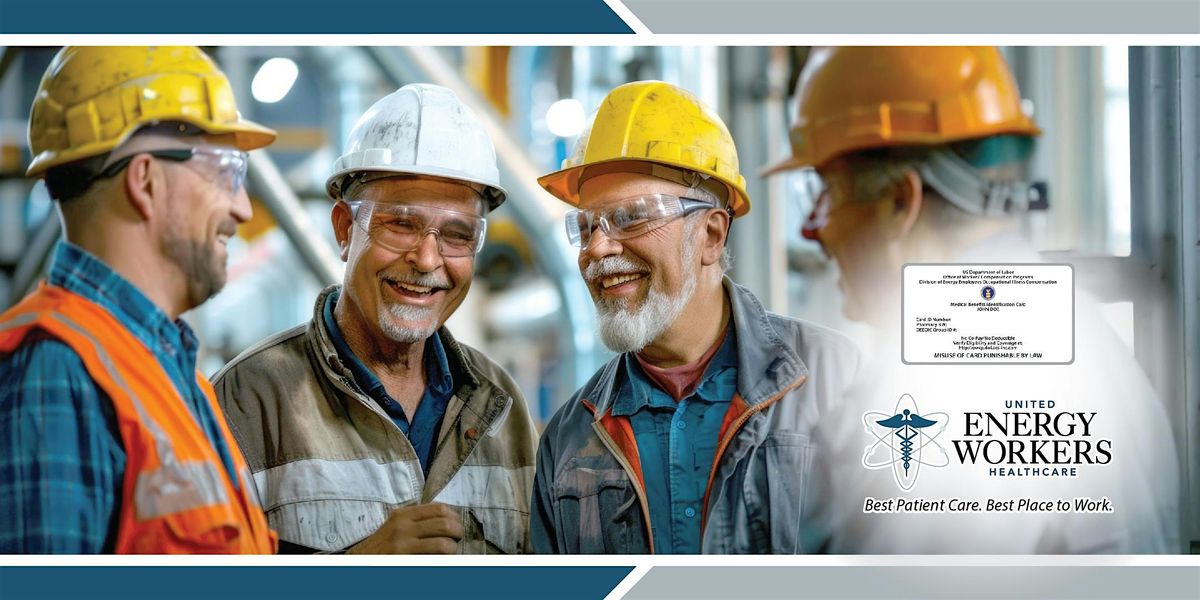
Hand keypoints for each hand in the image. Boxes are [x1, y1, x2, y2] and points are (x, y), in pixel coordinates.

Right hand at [346, 503, 463, 553]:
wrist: (361, 561)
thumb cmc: (382, 544)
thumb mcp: (396, 524)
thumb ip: (417, 518)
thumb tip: (447, 518)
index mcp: (404, 514)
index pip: (440, 509)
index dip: (455, 517)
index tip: (457, 524)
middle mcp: (404, 527)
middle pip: (445, 524)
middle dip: (458, 532)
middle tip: (457, 539)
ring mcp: (403, 546)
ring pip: (443, 545)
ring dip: (453, 549)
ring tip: (451, 552)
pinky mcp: (404, 561)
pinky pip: (432, 561)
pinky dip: (442, 562)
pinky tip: (441, 562)